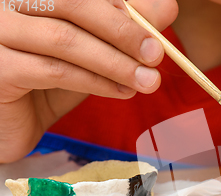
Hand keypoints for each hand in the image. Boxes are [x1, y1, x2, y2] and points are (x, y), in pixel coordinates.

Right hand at [0, 0, 177, 162]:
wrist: (11, 120)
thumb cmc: (50, 78)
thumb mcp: (92, 50)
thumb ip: (124, 29)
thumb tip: (167, 7)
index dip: (125, 8)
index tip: (161, 29)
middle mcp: (9, 2)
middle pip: (74, 3)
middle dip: (123, 31)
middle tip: (156, 55)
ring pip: (66, 40)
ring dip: (115, 62)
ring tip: (147, 81)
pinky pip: (55, 71)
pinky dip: (96, 82)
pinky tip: (122, 92)